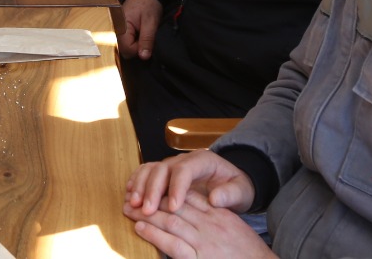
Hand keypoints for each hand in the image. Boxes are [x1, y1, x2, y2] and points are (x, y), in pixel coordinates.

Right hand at [118, 0, 162, 59]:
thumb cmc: (148, 4)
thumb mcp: (151, 21)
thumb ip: (147, 39)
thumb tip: (144, 57)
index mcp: (121, 27)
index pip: (127, 50)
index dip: (139, 49)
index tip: (147, 41)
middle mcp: (116, 30)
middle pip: (124, 51)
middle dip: (137, 48)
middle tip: (145, 36)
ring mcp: (118, 31)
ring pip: (126, 48)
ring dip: (136, 44)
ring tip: (142, 33)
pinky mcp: (121, 31)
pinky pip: (126, 42)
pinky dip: (134, 41)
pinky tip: (139, 33)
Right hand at [125, 149, 257, 218]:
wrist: (231, 182)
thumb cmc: (236, 187)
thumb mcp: (241, 191)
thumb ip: (231, 194)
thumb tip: (215, 199)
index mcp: (203, 160)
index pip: (185, 170)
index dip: (176, 187)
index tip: (173, 208)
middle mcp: (184, 160)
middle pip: (163, 169)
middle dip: (152, 189)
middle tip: (147, 210)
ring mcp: (171, 165)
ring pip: (150, 169)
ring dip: (140, 186)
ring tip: (133, 204)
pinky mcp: (164, 173)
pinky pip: (146, 172)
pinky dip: (136, 181)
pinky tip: (130, 194)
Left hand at [125, 190, 273, 258]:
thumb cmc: (249, 255)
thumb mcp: (234, 229)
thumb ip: (215, 217)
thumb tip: (201, 206)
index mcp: (219, 216)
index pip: (189, 196)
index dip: (166, 190)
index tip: (150, 187)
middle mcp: (211, 225)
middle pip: (175, 205)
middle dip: (150, 198)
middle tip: (131, 196)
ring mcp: (205, 242)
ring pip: (170, 221)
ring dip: (145, 213)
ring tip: (128, 209)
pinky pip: (173, 244)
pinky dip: (155, 234)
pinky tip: (141, 227)